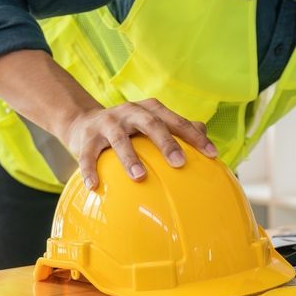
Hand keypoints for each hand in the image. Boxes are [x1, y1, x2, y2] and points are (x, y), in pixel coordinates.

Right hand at [64, 98, 216, 189]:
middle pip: (151, 123)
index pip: (176, 121)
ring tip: (140, 177)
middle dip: (166, 142)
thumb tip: (207, 140)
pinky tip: (95, 186)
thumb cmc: (129, 129)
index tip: (212, 154)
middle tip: (179, 163)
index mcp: (150, 110)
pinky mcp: (85, 137)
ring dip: (130, 157)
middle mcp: (130, 112)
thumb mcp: (152, 124)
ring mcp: (107, 123)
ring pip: (119, 138)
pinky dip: (90, 169)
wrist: (83, 122)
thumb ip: (177, 129)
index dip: (195, 136)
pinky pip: (87, 154)